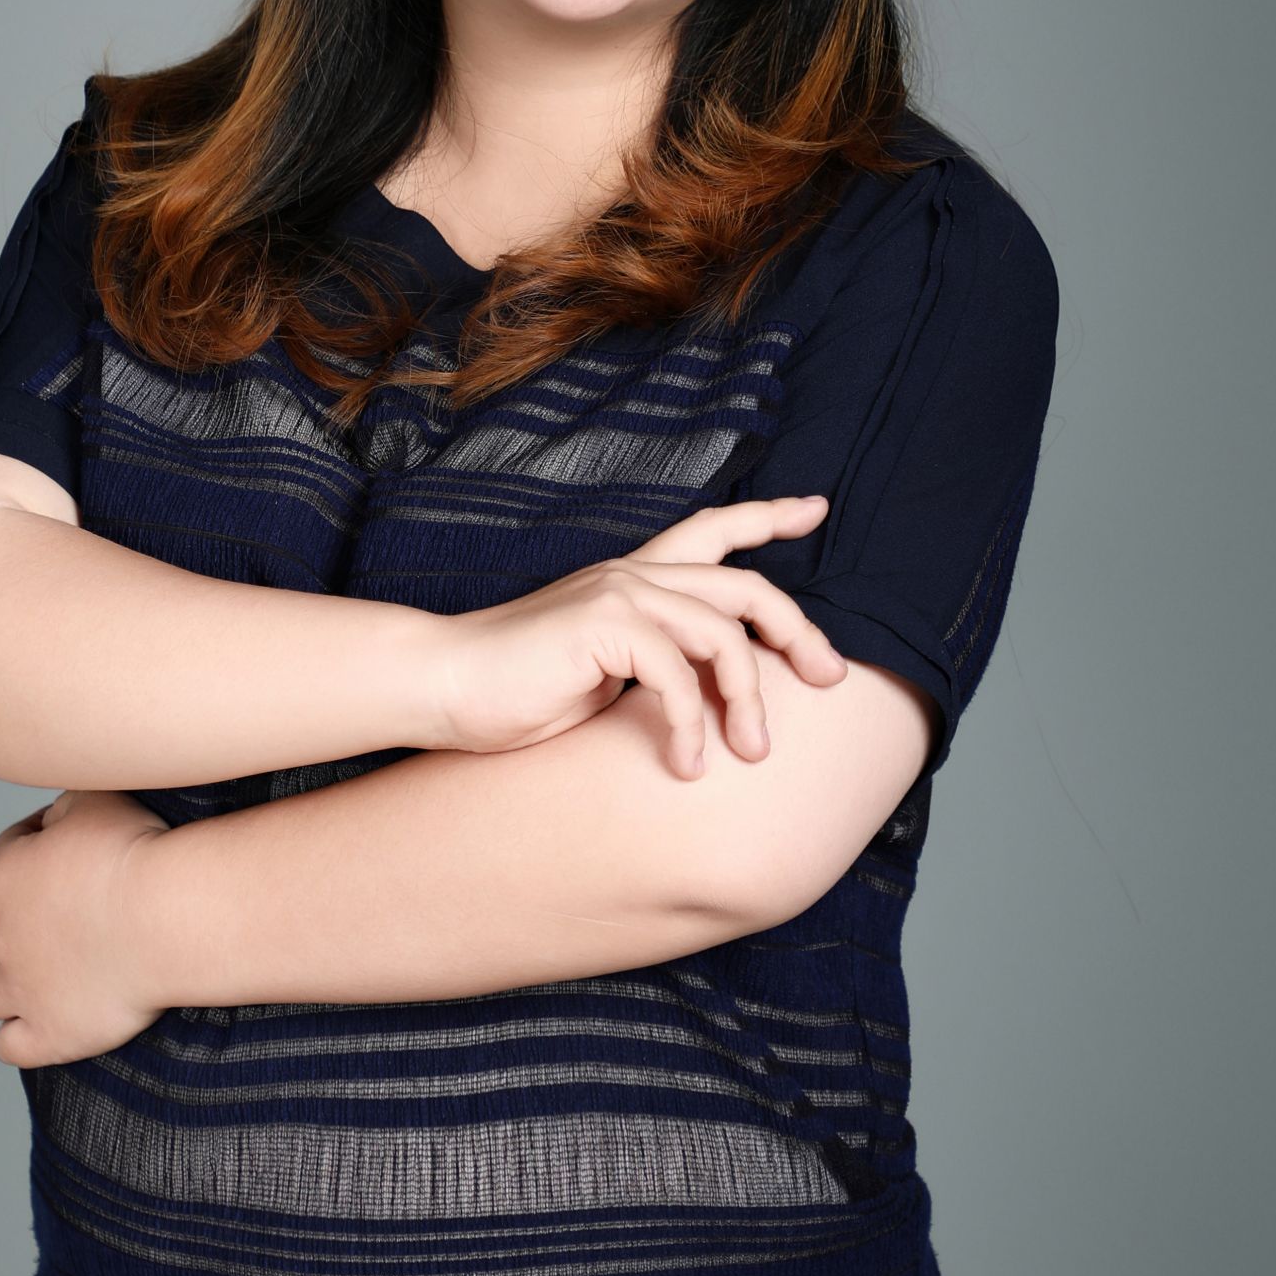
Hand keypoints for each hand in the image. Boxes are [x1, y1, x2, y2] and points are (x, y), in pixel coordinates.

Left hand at [0, 788, 172, 1067]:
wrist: (165, 915)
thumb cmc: (137, 852)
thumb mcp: (95, 800)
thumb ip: (64, 807)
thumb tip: (55, 820)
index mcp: (7, 872)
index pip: (11, 851)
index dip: (41, 846)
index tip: (79, 850)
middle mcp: (2, 930)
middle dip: (26, 916)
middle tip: (80, 912)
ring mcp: (21, 986)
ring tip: (31, 981)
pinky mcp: (50, 1030)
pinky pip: (10, 1046)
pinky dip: (19, 1039)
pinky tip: (40, 1028)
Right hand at [431, 494, 847, 778]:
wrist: (445, 687)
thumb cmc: (517, 692)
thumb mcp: (605, 678)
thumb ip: (657, 667)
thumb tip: (714, 696)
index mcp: (634, 579)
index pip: (713, 530)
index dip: (768, 518)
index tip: (817, 510)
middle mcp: (633, 575)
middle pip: (746, 586)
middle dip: (799, 632)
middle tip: (831, 677)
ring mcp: (619, 594)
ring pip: (724, 637)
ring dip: (749, 701)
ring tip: (752, 753)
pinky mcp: (602, 625)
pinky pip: (677, 676)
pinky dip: (693, 727)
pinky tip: (688, 765)